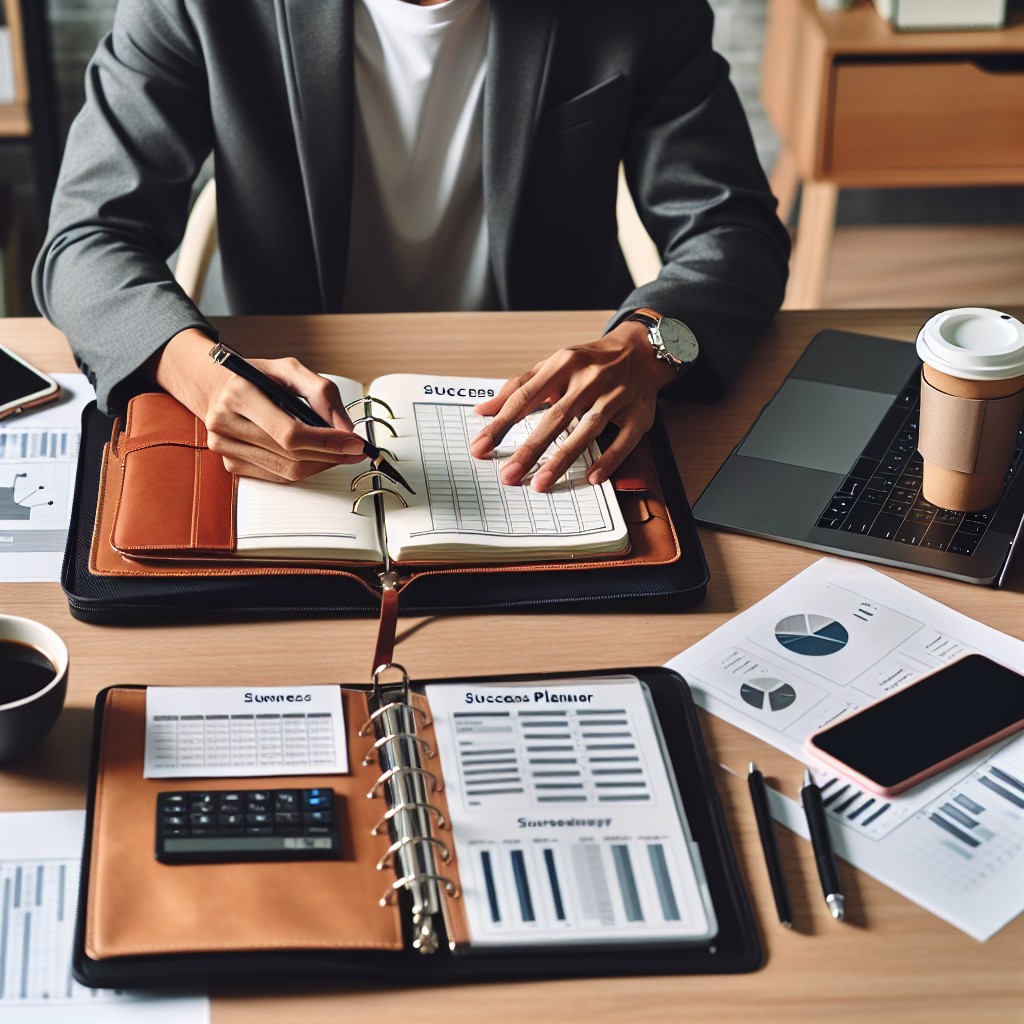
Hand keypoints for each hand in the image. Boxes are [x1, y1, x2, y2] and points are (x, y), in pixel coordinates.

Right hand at [152, 329, 367, 481]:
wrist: (218, 388)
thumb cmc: (256, 378)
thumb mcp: (288, 369)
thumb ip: (322, 392)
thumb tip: (345, 428)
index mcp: (238, 394)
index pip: (290, 433)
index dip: (327, 442)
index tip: (354, 442)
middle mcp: (225, 423)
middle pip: (291, 455)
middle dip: (330, 454)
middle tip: (354, 449)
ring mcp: (224, 448)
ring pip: (287, 472)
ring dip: (320, 464)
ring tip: (338, 452)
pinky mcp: (231, 464)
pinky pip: (277, 477)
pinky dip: (303, 470)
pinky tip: (314, 457)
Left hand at [469, 321, 676, 491]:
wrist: (640, 350)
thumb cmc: (589, 362)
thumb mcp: (552, 366)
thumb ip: (518, 388)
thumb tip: (482, 411)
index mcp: (563, 364)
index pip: (525, 397)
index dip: (501, 424)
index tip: (480, 447)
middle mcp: (589, 378)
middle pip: (554, 417)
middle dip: (529, 449)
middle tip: (508, 475)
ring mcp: (616, 395)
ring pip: (587, 429)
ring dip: (562, 459)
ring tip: (540, 483)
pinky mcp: (639, 413)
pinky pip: (624, 440)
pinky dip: (609, 459)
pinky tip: (592, 477)